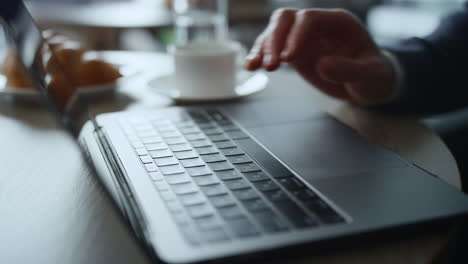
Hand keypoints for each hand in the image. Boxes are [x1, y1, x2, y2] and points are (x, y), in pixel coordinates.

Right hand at [245, 8, 396, 104]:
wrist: (368, 83)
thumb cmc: (374, 75)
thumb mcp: (371, 75)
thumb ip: (349, 70)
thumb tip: (322, 65)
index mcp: (338, 23)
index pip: (309, 19)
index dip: (295, 36)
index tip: (288, 59)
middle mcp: (317, 26)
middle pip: (286, 19)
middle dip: (274, 40)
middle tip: (272, 65)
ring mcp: (303, 38)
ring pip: (274, 31)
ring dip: (263, 48)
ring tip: (256, 67)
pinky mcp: (294, 52)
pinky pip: (271, 48)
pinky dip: (259, 55)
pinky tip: (251, 67)